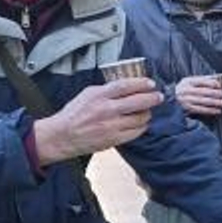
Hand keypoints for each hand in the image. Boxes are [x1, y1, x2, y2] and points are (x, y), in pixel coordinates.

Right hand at [35, 78, 160, 164]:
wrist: (62, 136)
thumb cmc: (74, 114)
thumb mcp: (87, 94)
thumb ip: (106, 90)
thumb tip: (127, 87)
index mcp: (98, 95)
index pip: (125, 86)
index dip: (141, 83)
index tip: (151, 83)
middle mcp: (106, 110)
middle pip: (138, 102)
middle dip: (152, 98)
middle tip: (159, 96)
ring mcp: (111, 126)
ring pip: (140, 118)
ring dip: (147, 113)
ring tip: (147, 111)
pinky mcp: (114, 139)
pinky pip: (136, 132)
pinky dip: (142, 127)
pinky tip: (141, 123)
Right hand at [175, 75, 221, 117]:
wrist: (171, 98)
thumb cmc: (185, 88)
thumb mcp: (192, 80)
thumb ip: (206, 78)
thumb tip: (221, 76)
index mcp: (188, 81)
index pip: (202, 81)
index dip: (212, 83)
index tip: (220, 86)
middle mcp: (187, 90)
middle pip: (204, 92)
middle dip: (216, 93)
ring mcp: (186, 100)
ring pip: (203, 101)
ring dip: (214, 103)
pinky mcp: (187, 108)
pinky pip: (201, 110)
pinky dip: (210, 110)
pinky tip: (217, 111)